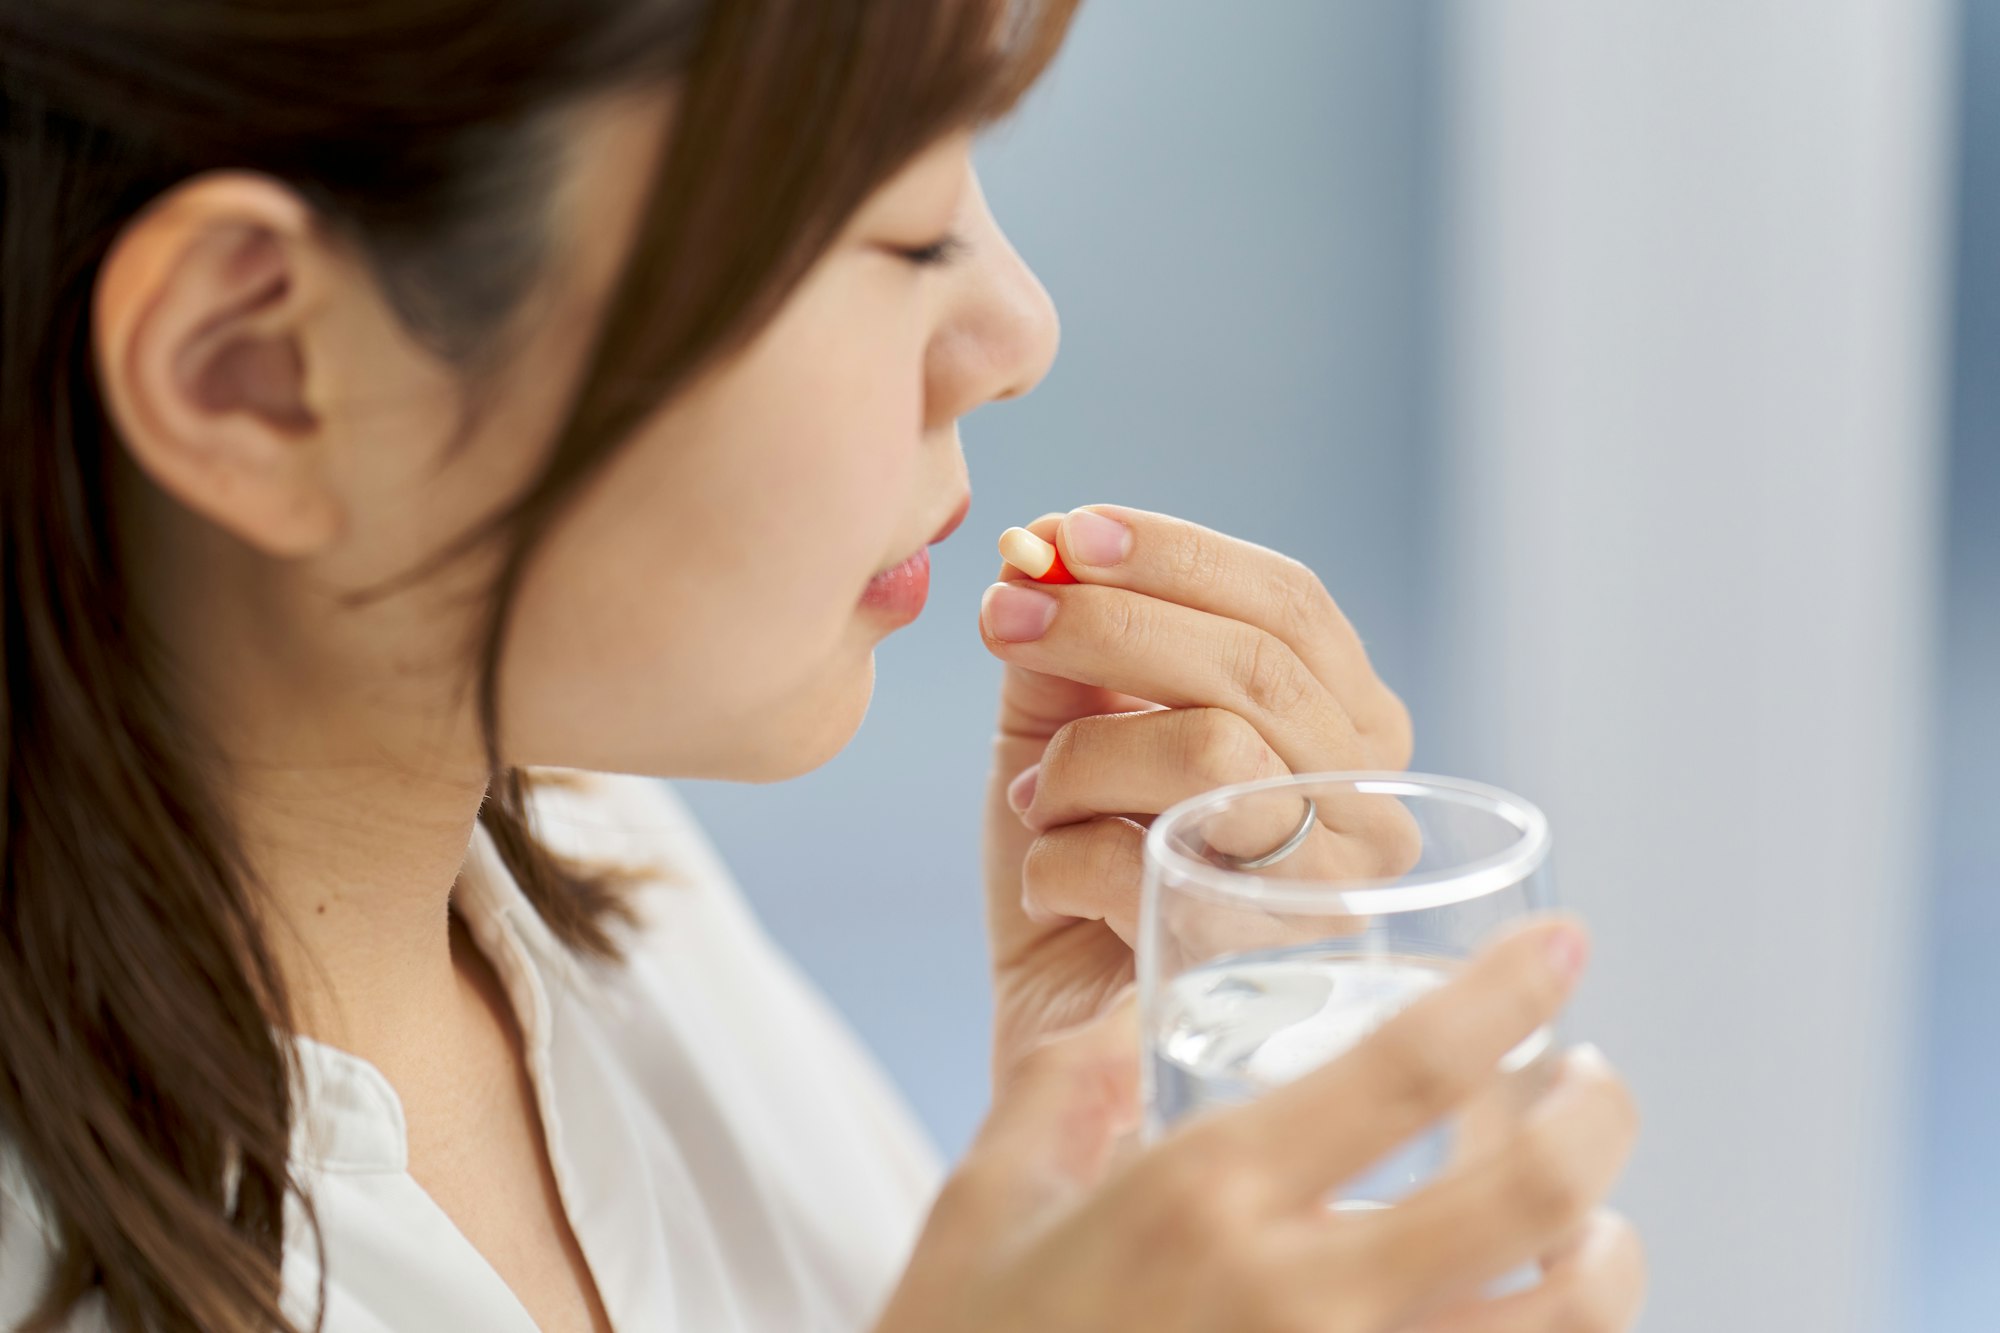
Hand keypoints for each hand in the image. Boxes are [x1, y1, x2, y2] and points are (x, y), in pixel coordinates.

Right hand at [876, 920, 1645, 1332]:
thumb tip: (1124, 1020)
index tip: (1566, 950)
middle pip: (1526, 1196)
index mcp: (1204, 1197)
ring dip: (1610, 1259)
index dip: (1509, 994)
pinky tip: (1529, 1317)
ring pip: (1558, 1323)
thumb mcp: (985, 1204)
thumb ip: (1060, 1090)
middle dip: (1599, 1121)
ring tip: (1597, 1223)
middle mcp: (1296, 1298)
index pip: (1406, 1067)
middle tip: (1597, 1083)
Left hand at [978, 505, 1411, 1076]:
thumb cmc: (1082, 872)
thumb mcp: (1073, 730)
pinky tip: (1048, 885)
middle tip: (1005, 616)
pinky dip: (1060, 858)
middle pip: (1254, 664)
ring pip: (1211, 752)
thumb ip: (1077, 640)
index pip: (1289, 603)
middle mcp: (1370, 806)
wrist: (1063, 1039)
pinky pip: (1147, 863)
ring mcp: (1334, 894)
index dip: (1174, 554)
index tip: (1062, 533)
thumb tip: (1044, 543)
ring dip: (1081, 760)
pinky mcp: (1271, 974)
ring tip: (1035, 799)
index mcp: (1345, 729)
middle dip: (1108, 622)